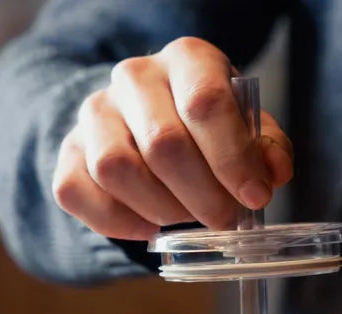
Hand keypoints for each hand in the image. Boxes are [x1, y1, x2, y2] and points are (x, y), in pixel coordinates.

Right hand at [52, 37, 292, 238]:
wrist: (147, 124)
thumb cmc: (207, 129)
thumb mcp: (247, 129)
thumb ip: (265, 148)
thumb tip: (274, 173)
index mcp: (187, 60)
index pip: (206, 102)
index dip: (233, 159)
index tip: (255, 197)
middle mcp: (134, 77)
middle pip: (163, 144)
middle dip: (203, 197)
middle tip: (224, 220)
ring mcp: (94, 113)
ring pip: (117, 169)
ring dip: (163, 209)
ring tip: (186, 216)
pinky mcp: (67, 152)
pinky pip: (79, 193)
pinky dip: (120, 222)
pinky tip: (149, 226)